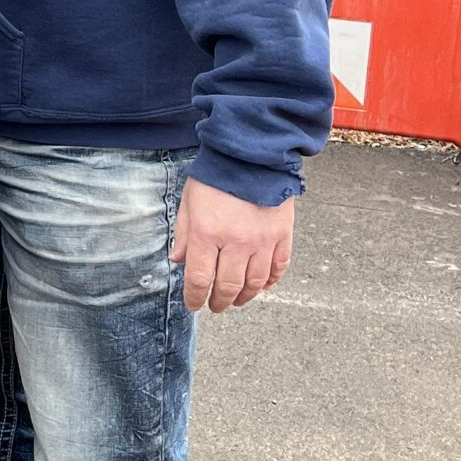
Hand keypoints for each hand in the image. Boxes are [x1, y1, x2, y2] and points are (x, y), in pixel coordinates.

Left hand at [170, 178, 292, 312]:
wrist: (252, 154)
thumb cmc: (216, 176)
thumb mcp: (189, 201)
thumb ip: (184, 233)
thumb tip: (178, 260)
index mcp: (208, 233)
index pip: (200, 279)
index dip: (195, 297)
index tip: (193, 304)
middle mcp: (236, 241)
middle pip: (228, 286)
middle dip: (219, 301)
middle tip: (215, 305)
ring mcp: (263, 240)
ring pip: (254, 283)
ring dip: (244, 297)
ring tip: (236, 300)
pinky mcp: (282, 235)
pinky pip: (278, 267)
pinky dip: (270, 282)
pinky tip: (261, 286)